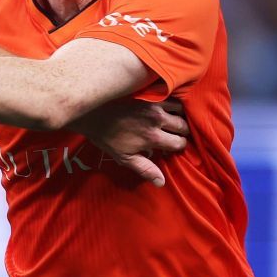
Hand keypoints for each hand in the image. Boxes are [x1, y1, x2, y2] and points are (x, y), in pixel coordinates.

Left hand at [70, 97, 189, 187]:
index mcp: (152, 138)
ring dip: (179, 116)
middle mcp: (157, 120)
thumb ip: (145, 169)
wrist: (93, 113)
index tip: (171, 146)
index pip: (179, 143)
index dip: (177, 146)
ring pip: (180, 110)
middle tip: (173, 134)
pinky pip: (171, 97)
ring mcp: (154, 105)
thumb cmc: (108, 137)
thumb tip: (161, 183)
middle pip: (183, 126)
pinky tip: (167, 108)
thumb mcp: (124, 157)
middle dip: (181, 132)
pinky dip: (173, 103)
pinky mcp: (151, 93)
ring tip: (171, 121)